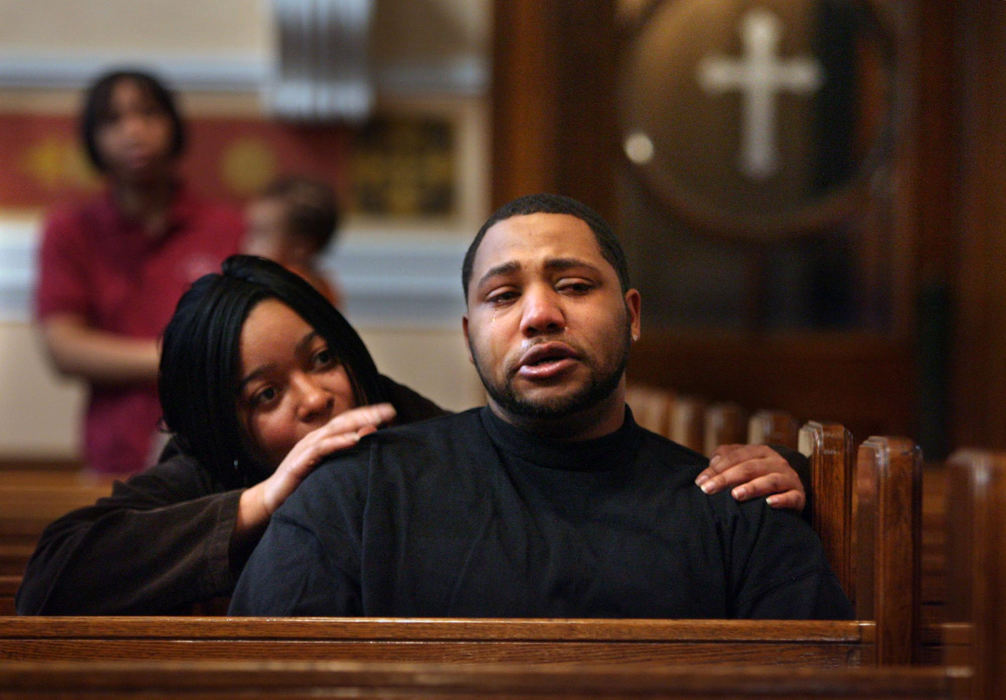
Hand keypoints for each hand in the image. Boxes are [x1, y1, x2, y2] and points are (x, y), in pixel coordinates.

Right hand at [236, 403, 395, 537]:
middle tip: (391, 411)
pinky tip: (355, 440)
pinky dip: (339, 442)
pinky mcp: (299, 462)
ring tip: (378, 420)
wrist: (271, 500)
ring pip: (335, 429)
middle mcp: (316, 438)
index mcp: (323, 439)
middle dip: (369, 413)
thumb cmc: (302, 485)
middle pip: (346, 420)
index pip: (350, 421)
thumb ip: (345, 458)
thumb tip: (369, 443)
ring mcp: (306, 448)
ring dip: (357, 423)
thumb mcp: (328, 469)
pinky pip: (321, 448)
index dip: (369, 414)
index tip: (392, 413)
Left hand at [694, 444, 805, 510]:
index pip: (736, 457)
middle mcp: (776, 462)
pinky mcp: (799, 495)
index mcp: (760, 451)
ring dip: (752, 487)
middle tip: (708, 490)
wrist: (789, 489)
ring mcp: (789, 478)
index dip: (717, 468)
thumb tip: (712, 463)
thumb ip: (725, 459)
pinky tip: (769, 503)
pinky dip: (782, 500)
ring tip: (736, 495)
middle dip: (726, 478)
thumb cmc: (758, 477)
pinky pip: (791, 497)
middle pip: (749, 468)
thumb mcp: (742, 464)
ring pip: (770, 481)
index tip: (700, 482)